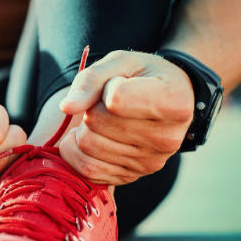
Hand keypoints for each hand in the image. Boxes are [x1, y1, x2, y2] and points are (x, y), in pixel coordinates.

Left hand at [58, 50, 194, 184]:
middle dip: (92, 108)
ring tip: (101, 119)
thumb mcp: (120, 63)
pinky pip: (87, 169)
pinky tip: (88, 136)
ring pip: (88, 146)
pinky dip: (76, 151)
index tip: (119, 84)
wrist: (165, 101)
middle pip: (97, 123)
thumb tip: (66, 107)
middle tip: (105, 104)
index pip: (115, 99)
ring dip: (84, 129)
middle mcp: (167, 138)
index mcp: (174, 103)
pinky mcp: (130, 177)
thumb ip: (90, 80)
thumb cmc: (141, 77)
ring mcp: (149, 163)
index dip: (106, 88)